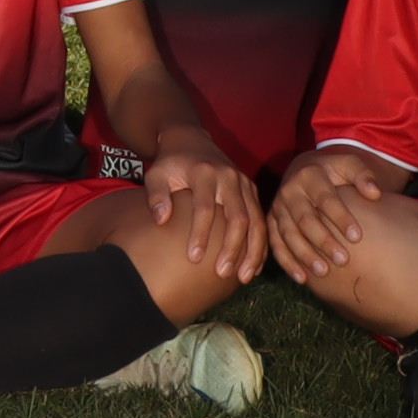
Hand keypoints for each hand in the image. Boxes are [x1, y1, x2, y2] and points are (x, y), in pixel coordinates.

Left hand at [137, 145, 269, 283]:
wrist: (191, 140)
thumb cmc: (171, 163)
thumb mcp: (156, 173)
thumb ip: (156, 195)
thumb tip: (161, 220)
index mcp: (204, 173)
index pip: (205, 207)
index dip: (200, 234)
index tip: (194, 258)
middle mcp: (229, 177)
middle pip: (237, 217)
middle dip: (232, 248)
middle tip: (222, 274)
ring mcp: (244, 183)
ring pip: (256, 221)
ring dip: (252, 251)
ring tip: (243, 277)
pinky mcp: (252, 191)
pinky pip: (261, 220)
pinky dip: (260, 245)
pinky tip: (254, 266)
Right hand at [269, 148, 395, 280]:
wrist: (306, 170)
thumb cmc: (335, 172)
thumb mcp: (349, 164)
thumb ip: (363, 175)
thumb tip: (375, 193)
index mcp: (309, 175)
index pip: (325, 198)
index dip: (340, 217)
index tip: (357, 237)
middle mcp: (289, 191)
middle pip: (305, 219)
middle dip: (323, 241)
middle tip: (343, 260)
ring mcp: (278, 208)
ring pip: (289, 234)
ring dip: (305, 254)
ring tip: (324, 272)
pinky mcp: (271, 222)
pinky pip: (276, 244)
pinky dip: (287, 262)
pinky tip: (302, 279)